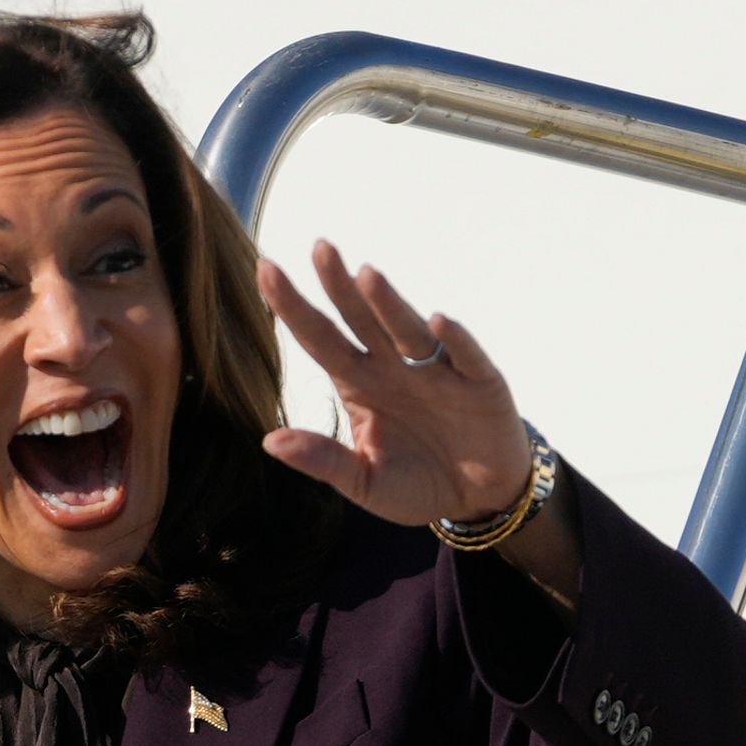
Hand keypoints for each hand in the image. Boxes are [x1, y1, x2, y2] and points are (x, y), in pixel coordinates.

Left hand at [257, 240, 534, 526]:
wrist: (478, 497)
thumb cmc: (417, 484)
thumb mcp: (364, 481)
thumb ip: (323, 460)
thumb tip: (269, 441)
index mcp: (359, 383)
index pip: (320, 338)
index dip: (294, 307)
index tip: (266, 269)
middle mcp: (394, 366)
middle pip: (361, 319)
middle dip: (340, 285)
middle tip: (320, 248)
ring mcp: (437, 370)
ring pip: (408, 330)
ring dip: (389, 304)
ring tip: (367, 277)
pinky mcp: (480, 383)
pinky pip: (466, 356)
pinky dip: (455, 340)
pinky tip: (437, 322)